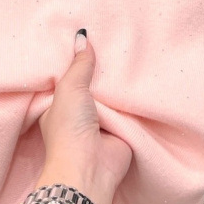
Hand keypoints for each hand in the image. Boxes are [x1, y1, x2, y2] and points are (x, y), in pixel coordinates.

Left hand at [37, 30, 131, 203]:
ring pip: (112, 96)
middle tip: (117, 40)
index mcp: (59, 104)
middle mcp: (79, 113)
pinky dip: (134, 98)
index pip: (68, 77)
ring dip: (120, 84)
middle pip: (93, 85)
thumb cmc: (69, 128)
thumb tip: (82, 36)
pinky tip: (144, 76)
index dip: (78, 61)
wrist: (91, 167)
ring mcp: (100, 122)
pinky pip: (129, 108)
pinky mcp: (121, 129)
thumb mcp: (70, 88)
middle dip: (102, 70)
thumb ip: (79, 64)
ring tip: (133, 51)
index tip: (90, 38)